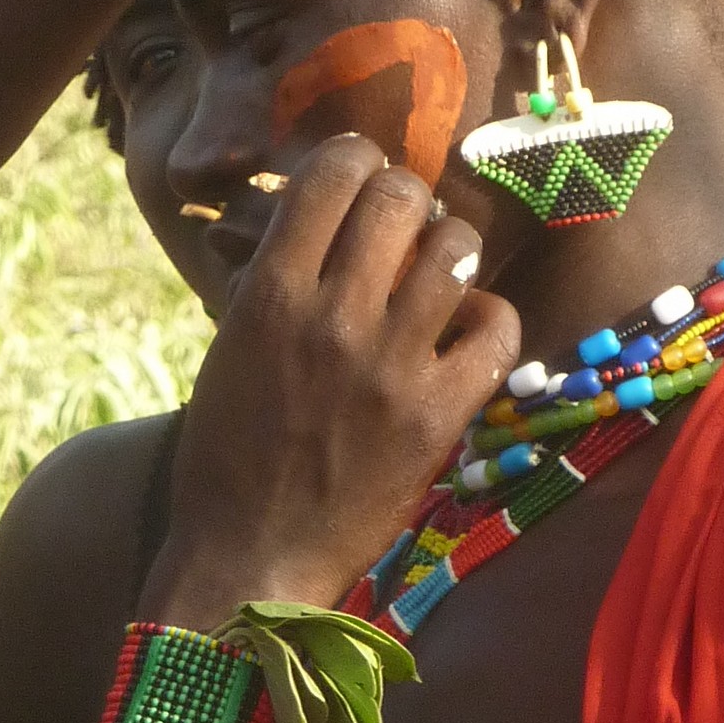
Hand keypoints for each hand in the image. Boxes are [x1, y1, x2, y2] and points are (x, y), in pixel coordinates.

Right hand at [142, 138, 518, 627]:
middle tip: (401, 226)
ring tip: (435, 277)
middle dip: (405, 199)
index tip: (357, 180)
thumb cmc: (225, 459)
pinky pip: (497, 329)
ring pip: (456, 249)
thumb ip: (272, 283)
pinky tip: (464, 333)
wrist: (248, 560)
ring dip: (449, 251)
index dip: (354, 161)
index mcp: (270, 296)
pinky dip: (487, 319)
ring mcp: (392, 367)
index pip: (333, 173)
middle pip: (401, 197)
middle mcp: (334, 318)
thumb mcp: (228, 352)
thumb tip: (308, 221)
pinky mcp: (439, 417)